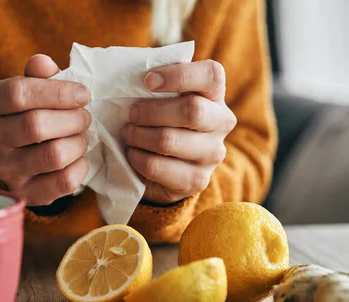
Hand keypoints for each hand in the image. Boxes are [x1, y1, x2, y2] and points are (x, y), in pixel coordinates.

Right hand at [0, 55, 90, 205]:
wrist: (23, 154)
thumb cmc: (33, 112)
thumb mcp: (33, 87)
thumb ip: (40, 74)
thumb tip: (42, 63)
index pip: (17, 93)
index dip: (57, 92)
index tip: (83, 94)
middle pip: (36, 125)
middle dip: (72, 119)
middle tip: (85, 117)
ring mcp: (4, 169)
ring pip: (53, 155)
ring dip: (78, 143)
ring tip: (81, 136)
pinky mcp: (25, 193)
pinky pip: (64, 181)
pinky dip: (81, 167)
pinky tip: (79, 158)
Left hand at [123, 60, 236, 204]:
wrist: (167, 168)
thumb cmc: (161, 120)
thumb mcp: (162, 98)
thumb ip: (155, 84)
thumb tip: (126, 73)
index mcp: (215, 94)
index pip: (211, 75)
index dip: (178, 75)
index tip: (147, 80)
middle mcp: (222, 122)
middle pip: (191, 110)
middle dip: (151, 111)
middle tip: (131, 114)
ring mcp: (213, 154)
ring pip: (169, 140)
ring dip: (139, 136)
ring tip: (129, 134)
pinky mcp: (197, 180)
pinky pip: (158, 167)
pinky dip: (138, 159)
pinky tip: (133, 154)